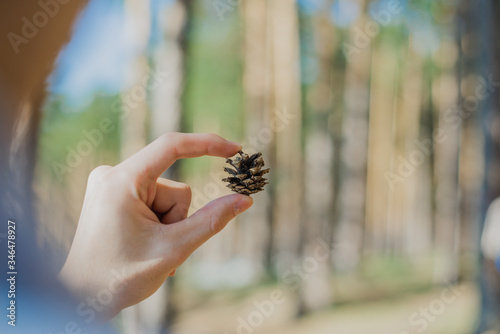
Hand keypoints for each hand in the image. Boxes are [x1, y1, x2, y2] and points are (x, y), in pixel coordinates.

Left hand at [58, 133, 252, 318]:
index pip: (171, 146)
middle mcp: (112, 175)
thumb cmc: (119, 278)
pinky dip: (157, 224)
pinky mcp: (113, 196)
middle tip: (161, 250)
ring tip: (148, 252)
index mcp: (121, 181)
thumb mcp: (173, 248)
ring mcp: (110, 185)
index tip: (235, 150)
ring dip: (168, 227)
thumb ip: (212, 221)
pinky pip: (152, 202)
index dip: (207, 144)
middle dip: (177, 220)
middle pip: (174, 188)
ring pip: (166, 198)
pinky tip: (142, 246)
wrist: (81, 299)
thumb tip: (244, 200)